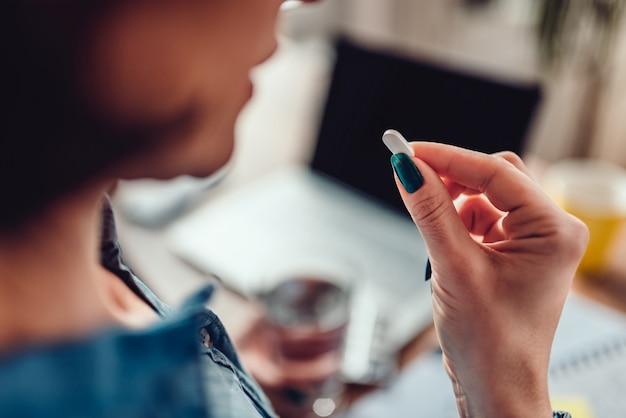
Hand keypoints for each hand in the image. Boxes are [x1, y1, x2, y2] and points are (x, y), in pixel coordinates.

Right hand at [391, 143, 587, 417]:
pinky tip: (445, 244)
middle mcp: (550, 231)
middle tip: (411, 176)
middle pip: (495, 177)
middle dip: (452, 178)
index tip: (408, 151)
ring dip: (454, 204)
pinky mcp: (513, 251)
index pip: (496, 173)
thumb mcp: (454, 267)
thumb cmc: (490, 341)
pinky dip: (457, 222)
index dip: (448, 158)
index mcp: (553, 231)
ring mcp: (532, 241)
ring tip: (433, 234)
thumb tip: (408, 169)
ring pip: (485, 196)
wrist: (494, 385)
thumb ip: (431, 211)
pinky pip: (481, 218)